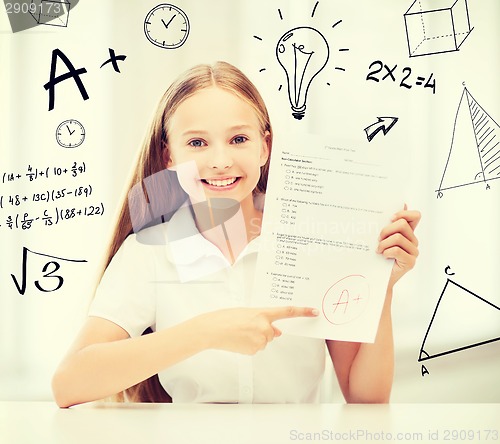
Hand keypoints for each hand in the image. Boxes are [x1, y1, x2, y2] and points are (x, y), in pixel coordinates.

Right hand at [194, 306, 317, 354]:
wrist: (211, 330)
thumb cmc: (225, 318)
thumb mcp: (246, 313)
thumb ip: (263, 320)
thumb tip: (277, 332)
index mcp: (262, 313)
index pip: (287, 312)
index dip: (302, 311)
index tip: (314, 312)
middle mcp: (264, 327)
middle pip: (272, 332)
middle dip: (263, 330)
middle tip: (245, 327)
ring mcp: (260, 340)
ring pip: (264, 341)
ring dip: (254, 338)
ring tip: (238, 333)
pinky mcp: (254, 350)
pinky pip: (256, 348)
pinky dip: (249, 345)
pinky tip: (238, 340)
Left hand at [376, 204, 420, 288]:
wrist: (377, 277)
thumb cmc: (378, 256)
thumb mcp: (382, 238)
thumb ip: (389, 224)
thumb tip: (401, 204)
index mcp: (408, 233)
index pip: (415, 216)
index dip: (404, 214)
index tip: (391, 218)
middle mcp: (413, 241)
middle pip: (402, 224)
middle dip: (386, 230)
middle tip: (378, 239)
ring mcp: (413, 252)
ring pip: (398, 237)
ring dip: (383, 243)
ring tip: (378, 250)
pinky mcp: (410, 262)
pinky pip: (397, 250)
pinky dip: (386, 252)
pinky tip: (384, 256)